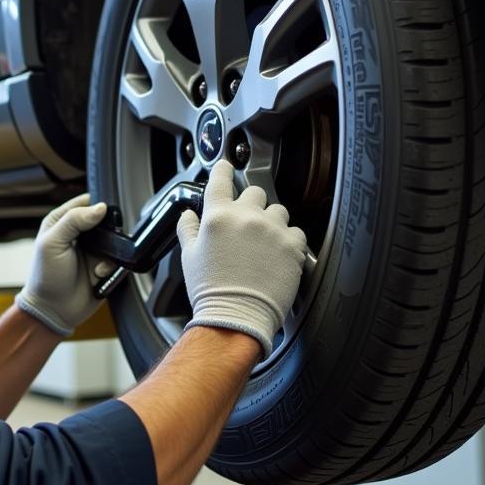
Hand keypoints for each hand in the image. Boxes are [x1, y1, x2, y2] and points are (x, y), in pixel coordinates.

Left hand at [16, 194, 115, 336]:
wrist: (54, 310)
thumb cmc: (45, 277)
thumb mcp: (52, 244)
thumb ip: (73, 221)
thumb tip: (100, 207)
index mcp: (61, 222)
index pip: (85, 202)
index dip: (95, 206)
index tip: (100, 216)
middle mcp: (78, 234)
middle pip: (104, 219)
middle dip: (107, 231)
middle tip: (102, 242)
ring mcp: (92, 250)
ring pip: (114, 239)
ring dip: (109, 251)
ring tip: (97, 264)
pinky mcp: (103, 265)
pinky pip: (118, 258)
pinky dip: (111, 266)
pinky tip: (98, 274)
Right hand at [177, 160, 307, 358]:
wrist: (235, 318)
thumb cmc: (210, 290)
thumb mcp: (188, 256)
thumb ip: (188, 229)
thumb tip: (188, 215)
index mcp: (217, 216)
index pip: (221, 179)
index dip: (223, 169)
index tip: (226, 166)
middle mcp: (246, 217)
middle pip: (255, 191)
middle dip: (252, 204)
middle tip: (248, 224)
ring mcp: (271, 230)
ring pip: (278, 210)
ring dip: (272, 222)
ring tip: (265, 244)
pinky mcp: (292, 246)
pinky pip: (296, 232)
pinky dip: (289, 240)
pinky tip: (278, 255)